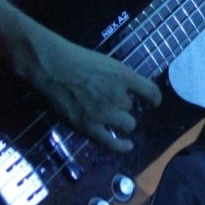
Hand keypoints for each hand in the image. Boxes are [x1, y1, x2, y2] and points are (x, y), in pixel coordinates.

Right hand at [33, 32, 161, 153]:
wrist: (51, 67)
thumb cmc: (74, 58)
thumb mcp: (104, 61)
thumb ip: (117, 76)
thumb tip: (126, 88)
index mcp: (122, 75)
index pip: (150, 91)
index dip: (153, 98)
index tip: (153, 102)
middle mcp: (117, 95)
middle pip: (131, 108)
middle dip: (124, 106)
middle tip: (110, 102)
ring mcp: (103, 113)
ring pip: (127, 124)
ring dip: (122, 121)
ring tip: (112, 119)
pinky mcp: (88, 127)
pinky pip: (111, 142)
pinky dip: (121, 146)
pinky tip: (127, 146)